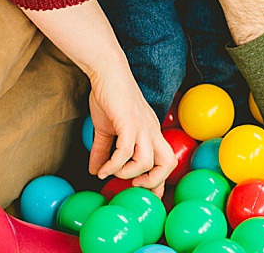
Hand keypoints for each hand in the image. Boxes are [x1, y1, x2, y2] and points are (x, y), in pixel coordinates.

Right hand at [87, 66, 175, 191]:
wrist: (106, 70)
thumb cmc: (109, 96)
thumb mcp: (106, 129)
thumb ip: (103, 151)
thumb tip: (95, 171)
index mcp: (151, 132)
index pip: (166, 161)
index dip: (158, 182)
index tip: (143, 194)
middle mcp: (151, 130)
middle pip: (168, 163)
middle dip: (153, 182)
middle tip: (133, 186)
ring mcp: (141, 126)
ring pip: (148, 161)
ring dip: (128, 174)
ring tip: (112, 172)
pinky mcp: (129, 122)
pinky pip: (126, 151)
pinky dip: (114, 165)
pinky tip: (102, 168)